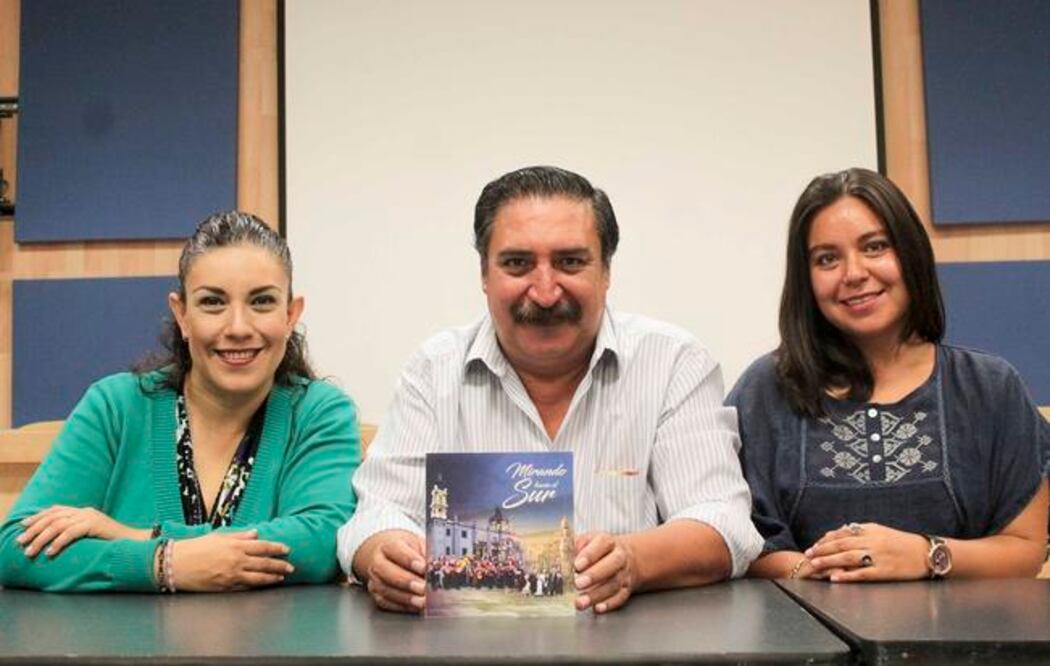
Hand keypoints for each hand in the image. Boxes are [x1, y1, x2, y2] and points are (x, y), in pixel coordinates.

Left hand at [16, 505, 147, 557]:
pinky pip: (71, 533)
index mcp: (83, 511)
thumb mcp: (91, 534)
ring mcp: (90, 517)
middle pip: (53, 517)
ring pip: (58, 525)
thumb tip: (56, 540)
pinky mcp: (95, 525)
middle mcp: (85, 511)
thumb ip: (77, 532)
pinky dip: (58, 542)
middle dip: (34, 529)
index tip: (23, 526)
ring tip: (31, 551)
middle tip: (21, 542)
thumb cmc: (113, 542)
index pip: (55, 510)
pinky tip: (50, 552)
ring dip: (41, 539)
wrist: (135, 542)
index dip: (37, 517)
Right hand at [171, 530, 293, 591]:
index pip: (262, 547)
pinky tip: (263, 585)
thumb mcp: (218, 536)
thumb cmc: (195, 547)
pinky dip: (256, 586)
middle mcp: (236, 560)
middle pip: (264, 563)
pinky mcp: (225, 587)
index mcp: (235, 546)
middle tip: (291, 567)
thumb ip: (239, 535)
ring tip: (281, 577)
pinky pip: (245, 587)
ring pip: (258, 577)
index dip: (276, 548)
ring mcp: (231, 575)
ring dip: (272, 578)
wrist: (176, 564)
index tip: (287, 550)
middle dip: (279, 565)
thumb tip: (255, 533)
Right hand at [357, 530, 425, 612]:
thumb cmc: (403, 549)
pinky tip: (415, 607)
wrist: (382, 554)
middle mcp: (377, 562)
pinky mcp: (375, 594)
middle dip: (408, 582)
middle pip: (389, 573)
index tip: (424, 567)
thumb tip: (436, 566)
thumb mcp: (416, 543)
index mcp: (388, 545)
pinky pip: (386, 602)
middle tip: (423, 588)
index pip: (397, 551)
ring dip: (406, 598)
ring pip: (386, 590)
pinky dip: (402, 606)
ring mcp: (374, 579)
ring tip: (422, 601)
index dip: (410, 560)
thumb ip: (425, 553)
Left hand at [573, 532, 636, 613]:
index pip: (601, 544)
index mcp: (607, 542)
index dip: (589, 555)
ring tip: (580, 602)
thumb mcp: (587, 541)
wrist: (624, 557)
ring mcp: (624, 574)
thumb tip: (561, 558)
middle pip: (612, 564)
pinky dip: (609, 604)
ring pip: (614, 584)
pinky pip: (620, 597)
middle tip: (578, 584)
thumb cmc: (598, 550)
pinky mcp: (626, 589)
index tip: (576, 565)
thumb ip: (574, 547)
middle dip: (594, 575)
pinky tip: (597, 608)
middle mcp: (619, 557)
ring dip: (597, 595)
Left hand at [805, 522, 927, 581]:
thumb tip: (840, 531)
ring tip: (815, 565)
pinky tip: (835, 578)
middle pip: (842, 545)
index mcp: (871, 530)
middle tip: (808, 556)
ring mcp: (879, 556)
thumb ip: (860, 530)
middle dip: (822, 550)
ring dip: (829, 562)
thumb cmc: (902, 542)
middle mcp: (873, 541)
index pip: (842, 534)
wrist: (926, 553)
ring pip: (848, 558)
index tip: (813, 545)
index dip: (826, 540)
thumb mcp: (881, 530)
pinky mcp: (885, 571)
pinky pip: (863, 573)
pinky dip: (848, 576)